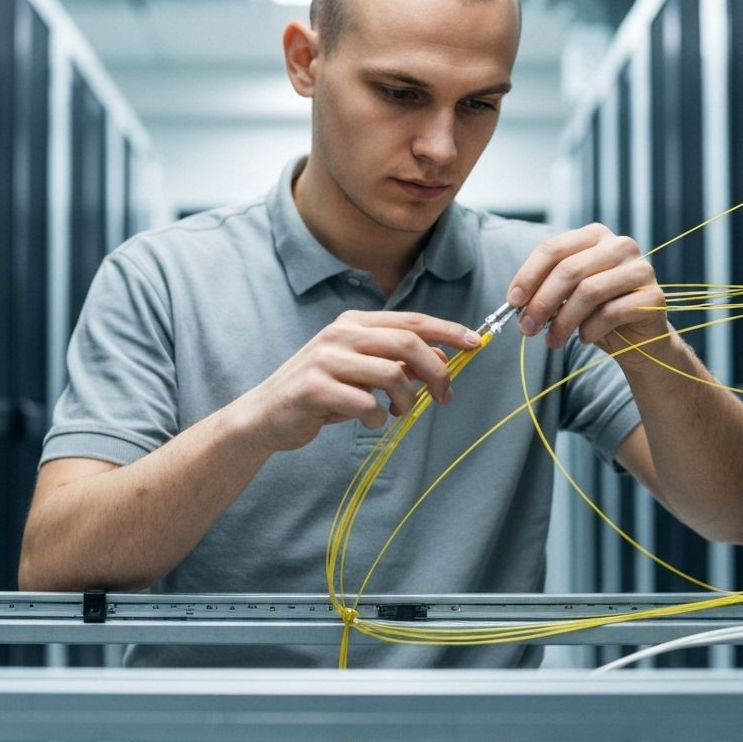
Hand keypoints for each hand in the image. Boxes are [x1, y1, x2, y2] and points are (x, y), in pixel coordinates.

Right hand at [238, 310, 481, 452]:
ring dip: (406, 400)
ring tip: (399, 412)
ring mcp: (326, 360)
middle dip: (436, 371)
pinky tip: (370, 420)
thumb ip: (398, 363)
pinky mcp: (315, 388)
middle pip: (407, 343)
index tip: (476, 343)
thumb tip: (444, 362)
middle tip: (445, 395)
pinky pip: (366, 404)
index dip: (448, 331)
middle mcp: (340, 335)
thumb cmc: (321, 391)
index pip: (412, 321)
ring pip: (392, 373)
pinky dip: (378, 417)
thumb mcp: (361, 371)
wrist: (266, 415)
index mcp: (354, 323)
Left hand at [506, 224, 667, 362]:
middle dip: (541, 303)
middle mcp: (620, 245)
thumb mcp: (567, 297)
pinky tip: (584, 339)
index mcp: (595, 236)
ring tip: (553, 341)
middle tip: (526, 329)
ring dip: (563, 322)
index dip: (528, 275)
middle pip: (569, 270)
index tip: (512, 302)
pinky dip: (590, 330)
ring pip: (589, 291)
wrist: (639, 339)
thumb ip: (545, 291)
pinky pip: (612, 312)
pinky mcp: (653, 296)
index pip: (553, 248)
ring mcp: (640, 269)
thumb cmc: (597, 313)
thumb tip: (518, 303)